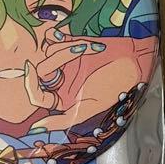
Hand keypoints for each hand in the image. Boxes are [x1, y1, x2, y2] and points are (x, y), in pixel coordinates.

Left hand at [23, 25, 157, 131]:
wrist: (134, 61)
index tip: (31, 68)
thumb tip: (36, 129)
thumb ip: (63, 120)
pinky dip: (58, 36)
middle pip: (43, 69)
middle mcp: (61, 81)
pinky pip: (54, 39)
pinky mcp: (71, 44)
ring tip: (90, 46)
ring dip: (69, 47)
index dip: (31, 83)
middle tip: (79, 50)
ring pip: (49, 52)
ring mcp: (65, 62)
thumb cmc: (116, 87)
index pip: (38, 95)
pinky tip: (64, 34)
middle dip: (59, 57)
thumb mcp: (91, 108)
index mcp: (64, 99)